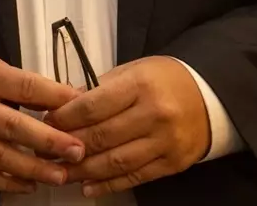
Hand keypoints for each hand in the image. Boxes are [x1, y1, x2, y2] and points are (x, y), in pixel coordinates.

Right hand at [0, 44, 85, 193]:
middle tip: (77, 150)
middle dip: (48, 141)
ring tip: (60, 175)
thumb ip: (18, 82)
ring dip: (32, 169)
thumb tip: (59, 100)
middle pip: (12, 126)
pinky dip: (7, 181)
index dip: (54, 97)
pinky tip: (29, 185)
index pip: (23, 87)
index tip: (80, 106)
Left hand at [43, 56, 209, 197]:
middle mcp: (154, 114)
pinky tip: (89, 187)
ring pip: (116, 161)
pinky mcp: (172, 163)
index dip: (66, 117)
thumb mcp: (134, 70)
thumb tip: (65, 105)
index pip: (93, 105)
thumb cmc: (165, 80)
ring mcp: (165, 141)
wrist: (209, 95)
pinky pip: (135, 177)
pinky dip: (109, 184)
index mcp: (140, 85)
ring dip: (84, 170)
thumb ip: (100, 88)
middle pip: (102, 136)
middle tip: (47, 151)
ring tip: (62, 172)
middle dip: (70, 146)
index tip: (47, 122)